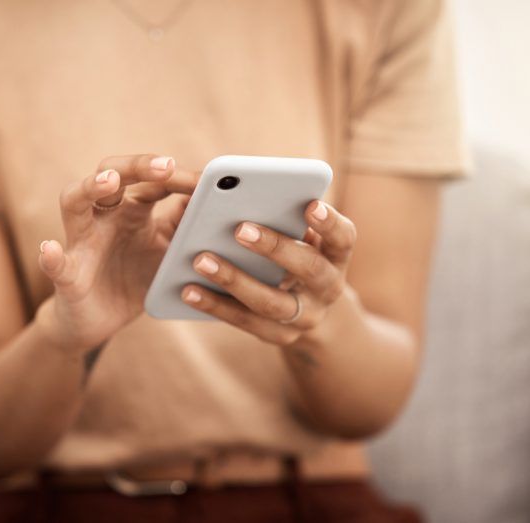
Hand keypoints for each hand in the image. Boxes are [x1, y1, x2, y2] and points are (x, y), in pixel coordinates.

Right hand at [38, 154, 197, 352]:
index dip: (174, 175)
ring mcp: (82, 242)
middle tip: (165, 166)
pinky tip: (50, 249)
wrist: (100, 322)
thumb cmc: (133, 278)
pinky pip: (57, 263)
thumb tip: (214, 198)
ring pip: (75, 203)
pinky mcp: (68, 275)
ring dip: (90, 188)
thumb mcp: (166, 250)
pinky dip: (51, 256)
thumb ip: (183, 224)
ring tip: (107, 182)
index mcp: (131, 209)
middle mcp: (103, 216)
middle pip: (110, 175)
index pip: (149, 179)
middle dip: (137, 166)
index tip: (204, 178)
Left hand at [180, 201, 355, 346]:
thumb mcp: (299, 235)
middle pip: (308, 269)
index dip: (330, 223)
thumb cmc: (294, 253)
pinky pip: (244, 322)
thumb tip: (235, 193)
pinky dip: (215, 305)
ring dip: (234, 280)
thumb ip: (281, 216)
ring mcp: (306, 317)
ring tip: (201, 260)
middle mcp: (328, 288)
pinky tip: (188, 291)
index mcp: (336, 255)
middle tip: (240, 228)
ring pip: (271, 303)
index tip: (311, 204)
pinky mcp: (278, 336)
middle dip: (275, 248)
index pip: (343, 238)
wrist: (307, 308)